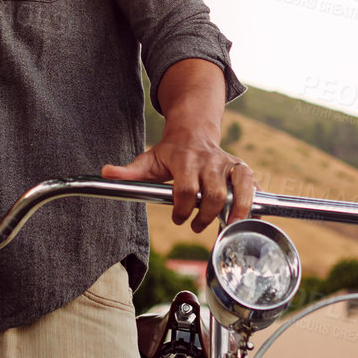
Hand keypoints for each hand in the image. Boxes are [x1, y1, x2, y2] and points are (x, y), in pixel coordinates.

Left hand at [101, 130, 255, 230]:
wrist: (193, 130)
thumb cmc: (169, 152)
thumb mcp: (148, 160)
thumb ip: (129, 171)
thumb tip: (105, 173)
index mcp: (184, 160)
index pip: (185, 188)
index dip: (181, 208)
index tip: (177, 218)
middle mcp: (208, 160)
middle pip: (212, 192)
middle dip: (205, 214)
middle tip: (196, 226)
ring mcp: (227, 163)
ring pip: (236, 187)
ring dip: (234, 209)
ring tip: (227, 226)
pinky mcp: (241, 167)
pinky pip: (251, 184)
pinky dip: (252, 201)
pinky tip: (249, 217)